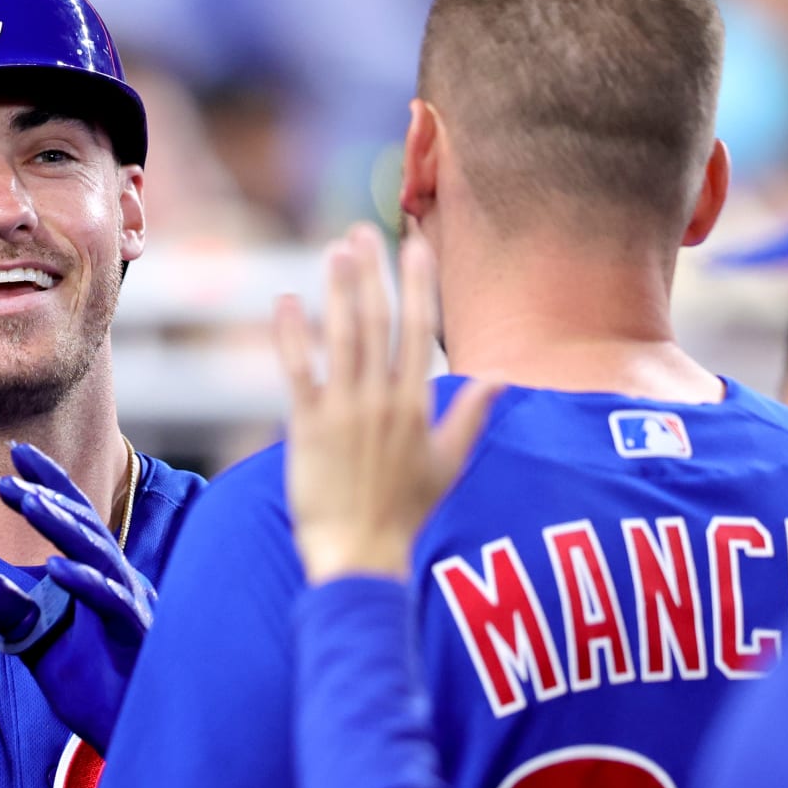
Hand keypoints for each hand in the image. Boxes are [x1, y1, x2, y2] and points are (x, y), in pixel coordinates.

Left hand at [0, 442, 153, 749]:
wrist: (137, 743)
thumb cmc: (99, 693)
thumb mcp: (42, 649)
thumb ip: (13, 615)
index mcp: (102, 578)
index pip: (75, 520)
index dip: (50, 482)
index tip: (14, 453)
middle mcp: (122, 583)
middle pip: (86, 526)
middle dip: (49, 495)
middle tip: (7, 478)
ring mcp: (134, 608)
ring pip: (99, 554)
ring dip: (62, 525)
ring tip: (27, 501)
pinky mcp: (140, 638)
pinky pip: (112, 602)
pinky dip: (85, 582)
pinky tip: (54, 568)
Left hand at [276, 225, 499, 583]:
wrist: (362, 555)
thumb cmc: (405, 515)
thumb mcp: (448, 465)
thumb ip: (470, 417)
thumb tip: (501, 380)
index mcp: (416, 406)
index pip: (420, 331)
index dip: (418, 285)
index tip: (415, 245)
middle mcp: (383, 401)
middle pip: (379, 324)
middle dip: (373, 274)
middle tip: (362, 233)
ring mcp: (345, 412)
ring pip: (344, 339)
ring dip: (339, 291)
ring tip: (334, 252)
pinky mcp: (308, 428)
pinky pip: (300, 372)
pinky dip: (292, 336)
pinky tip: (286, 302)